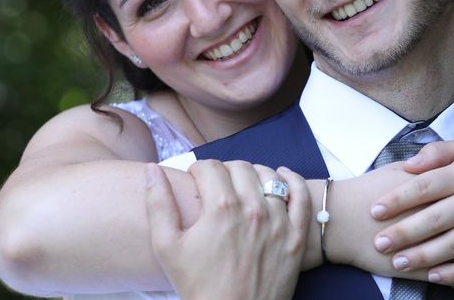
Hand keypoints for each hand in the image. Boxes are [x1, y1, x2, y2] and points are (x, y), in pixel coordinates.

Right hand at [143, 160, 309, 299]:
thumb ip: (159, 204)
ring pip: (268, 176)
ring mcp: (278, 221)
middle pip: (239, 167)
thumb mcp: (167, 247)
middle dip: (224, 171)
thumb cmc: (199, 287)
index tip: (195, 181)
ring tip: (242, 186)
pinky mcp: (296, 236)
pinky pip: (301, 195)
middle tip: (216, 186)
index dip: (198, 171)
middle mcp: (252, 209)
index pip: (209, 167)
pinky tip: (281, 177)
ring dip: (253, 175)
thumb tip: (151, 170)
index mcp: (220, 208)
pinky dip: (292, 180)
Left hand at [368, 141, 453, 285]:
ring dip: (423, 256)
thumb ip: (435, 153)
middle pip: (435, 218)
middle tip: (379, 243)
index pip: (425, 186)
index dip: (398, 199)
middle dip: (403, 232)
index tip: (374, 211)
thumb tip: (407, 166)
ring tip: (398, 262)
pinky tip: (433, 276)